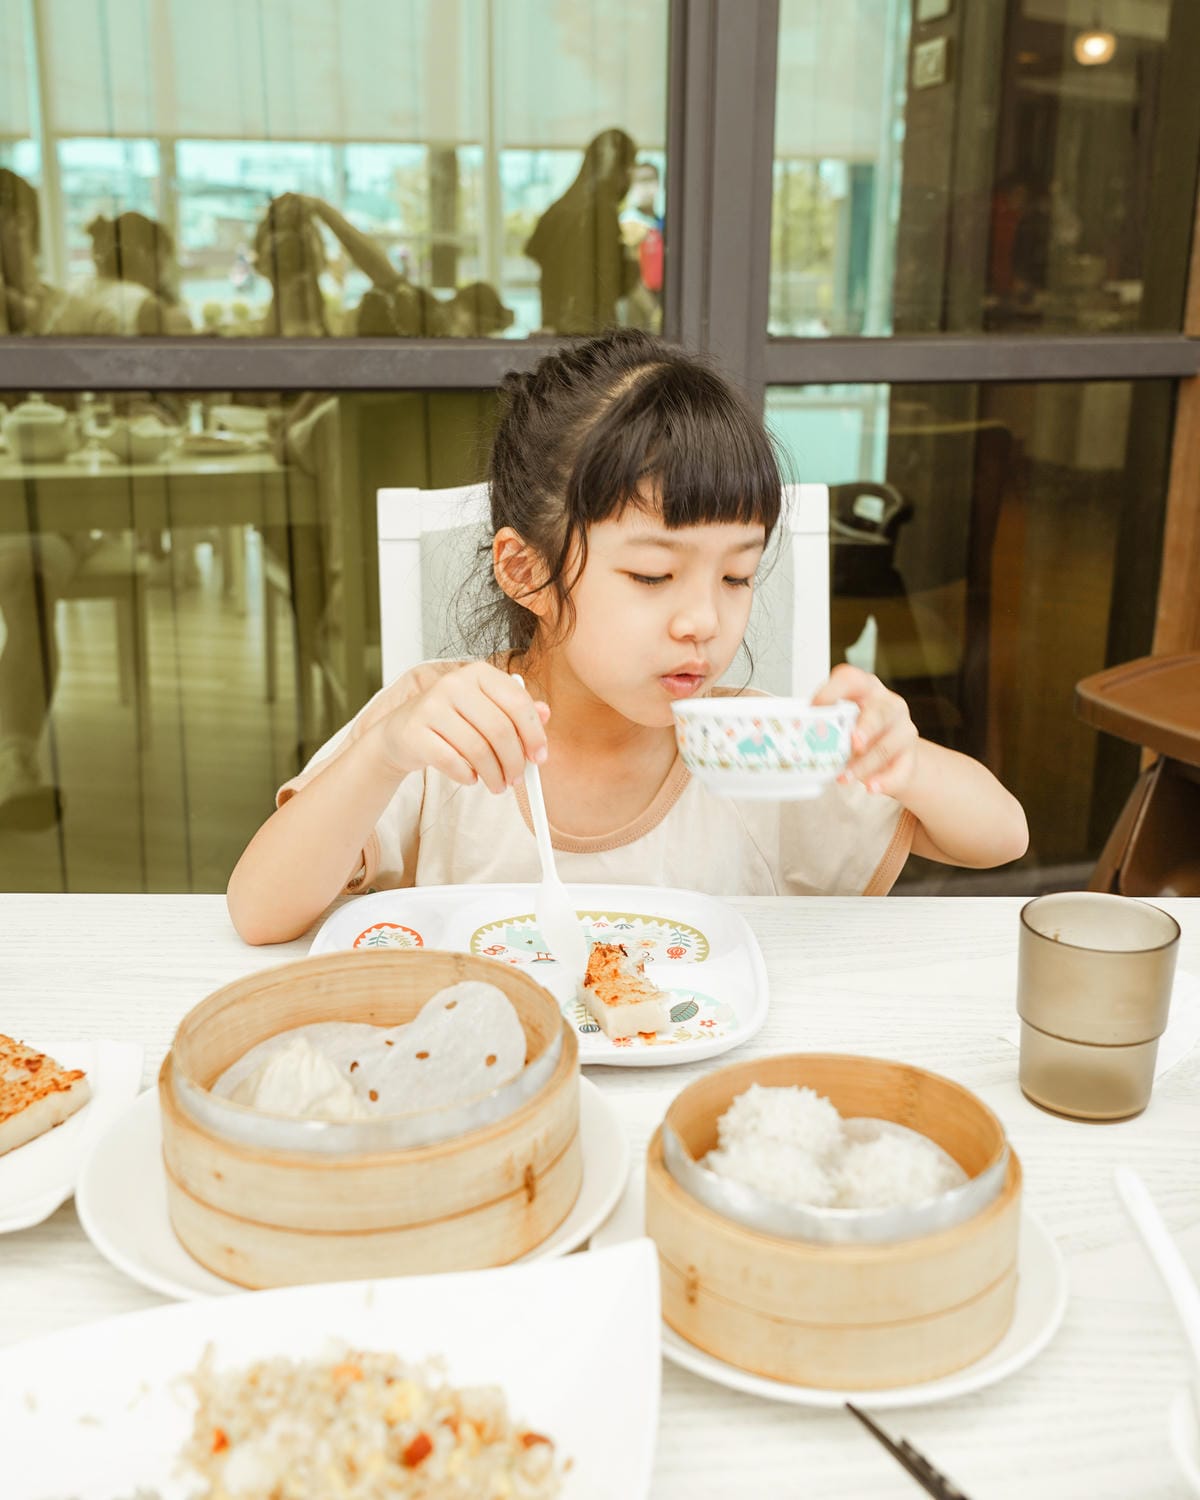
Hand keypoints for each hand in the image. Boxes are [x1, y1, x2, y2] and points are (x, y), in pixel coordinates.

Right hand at [376, 662, 550, 793]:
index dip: (534, 734)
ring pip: (478, 749)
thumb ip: (516, 710)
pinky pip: (452, 762)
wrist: (402, 732)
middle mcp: (454, 684)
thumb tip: (545, 713)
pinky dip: (467, 775)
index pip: (517, 702)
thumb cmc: (451, 721)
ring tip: (498, 785)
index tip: (540, 757)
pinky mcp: (415, 732)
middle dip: (514, 761)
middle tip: (517, 779)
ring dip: (494, 774)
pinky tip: (471, 778)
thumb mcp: (486, 709)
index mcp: (478, 673)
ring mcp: (431, 706)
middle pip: (499, 729)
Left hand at [811, 663, 919, 797]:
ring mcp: (903, 729)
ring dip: (864, 765)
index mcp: (865, 689)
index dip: (832, 691)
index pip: (851, 679)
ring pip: (887, 746)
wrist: (891, 754)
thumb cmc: (858, 731)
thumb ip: (825, 727)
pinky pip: (902, 769)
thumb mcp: (842, 722)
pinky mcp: (911, 755)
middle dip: (866, 728)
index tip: (815, 707)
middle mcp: (888, 705)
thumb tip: (797, 739)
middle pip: (880, 712)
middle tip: (853, 743)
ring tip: (844, 778)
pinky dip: (885, 781)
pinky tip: (871, 788)